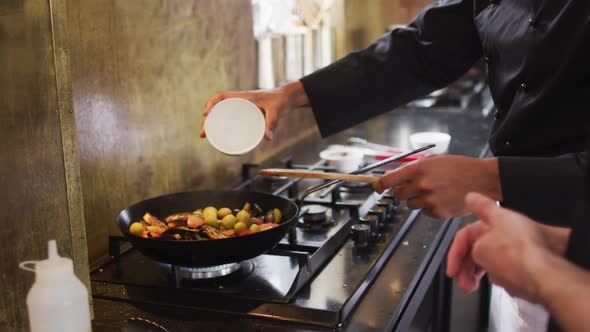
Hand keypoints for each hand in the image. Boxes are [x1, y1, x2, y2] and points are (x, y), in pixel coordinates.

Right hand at [200, 81, 308, 140]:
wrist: (287, 98)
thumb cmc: (280, 100)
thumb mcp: (276, 110)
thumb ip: (272, 123)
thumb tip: (267, 138)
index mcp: (243, 97)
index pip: (221, 96)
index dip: (211, 104)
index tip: (206, 114)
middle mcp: (239, 101)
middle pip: (217, 108)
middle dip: (207, 119)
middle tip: (203, 133)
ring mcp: (241, 108)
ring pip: (221, 114)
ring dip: (211, 123)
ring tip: (206, 136)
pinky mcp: (244, 114)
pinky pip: (228, 118)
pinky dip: (221, 125)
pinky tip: (218, 136)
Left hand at [378, 155, 500, 217]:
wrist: (483, 180)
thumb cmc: (459, 167)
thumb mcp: (435, 160)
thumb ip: (414, 167)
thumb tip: (393, 176)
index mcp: (419, 169)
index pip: (389, 180)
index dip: (380, 184)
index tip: (377, 187)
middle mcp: (422, 185)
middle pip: (399, 195)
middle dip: (403, 191)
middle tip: (416, 187)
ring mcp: (430, 200)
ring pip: (411, 204)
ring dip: (417, 199)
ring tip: (434, 191)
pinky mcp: (438, 212)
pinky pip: (425, 212)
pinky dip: (430, 207)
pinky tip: (443, 198)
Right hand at [450, 192, 570, 301]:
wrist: (544, 277)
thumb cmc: (514, 256)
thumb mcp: (480, 249)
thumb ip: (472, 247)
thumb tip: (478, 252)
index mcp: (498, 218)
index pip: (479, 211)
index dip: (471, 210)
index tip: (467, 201)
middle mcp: (510, 229)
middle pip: (480, 241)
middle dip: (464, 260)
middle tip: (457, 276)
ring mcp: (519, 246)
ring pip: (490, 257)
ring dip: (476, 272)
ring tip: (470, 287)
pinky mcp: (527, 264)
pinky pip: (505, 268)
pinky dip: (496, 275)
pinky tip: (497, 283)